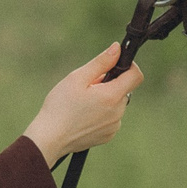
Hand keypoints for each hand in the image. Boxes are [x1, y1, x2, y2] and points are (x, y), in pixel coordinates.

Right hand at [21, 43, 142, 166]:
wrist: (50, 138)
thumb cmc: (60, 106)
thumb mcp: (77, 78)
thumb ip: (101, 62)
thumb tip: (117, 49)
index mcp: (112, 96)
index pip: (136, 76)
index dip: (128, 66)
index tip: (114, 65)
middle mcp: (118, 112)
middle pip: (124, 89)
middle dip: (109, 84)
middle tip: (87, 87)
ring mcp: (114, 126)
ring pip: (117, 104)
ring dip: (106, 99)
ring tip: (83, 103)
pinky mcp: (108, 135)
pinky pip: (111, 118)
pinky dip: (102, 114)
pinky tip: (83, 116)